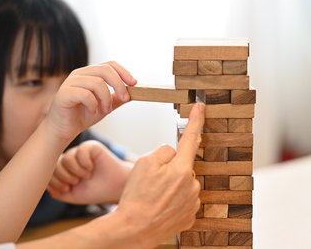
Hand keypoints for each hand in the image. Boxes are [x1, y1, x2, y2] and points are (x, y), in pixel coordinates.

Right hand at [44, 61, 136, 142]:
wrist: (63, 129)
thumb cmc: (82, 115)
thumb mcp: (105, 106)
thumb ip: (116, 98)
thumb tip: (133, 93)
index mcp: (89, 73)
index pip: (109, 64)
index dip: (123, 71)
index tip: (134, 83)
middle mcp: (79, 74)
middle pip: (104, 70)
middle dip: (118, 84)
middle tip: (125, 98)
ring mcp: (70, 82)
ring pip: (96, 82)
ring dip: (106, 98)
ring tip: (107, 111)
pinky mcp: (64, 93)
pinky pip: (85, 94)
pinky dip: (93, 104)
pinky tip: (93, 112)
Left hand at [47, 140, 131, 203]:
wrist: (116, 187)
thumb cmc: (95, 191)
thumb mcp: (73, 195)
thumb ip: (57, 191)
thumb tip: (44, 184)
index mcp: (64, 170)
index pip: (50, 171)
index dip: (55, 181)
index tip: (67, 189)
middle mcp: (70, 159)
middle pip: (56, 163)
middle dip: (64, 176)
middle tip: (76, 182)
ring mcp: (80, 152)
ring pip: (67, 158)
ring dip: (76, 171)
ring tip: (86, 176)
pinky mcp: (91, 146)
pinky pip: (80, 151)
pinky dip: (84, 162)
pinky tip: (91, 168)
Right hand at [113, 103, 204, 246]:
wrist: (134, 229)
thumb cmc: (136, 196)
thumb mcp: (144, 163)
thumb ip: (163, 152)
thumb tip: (172, 153)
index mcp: (182, 169)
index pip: (191, 137)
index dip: (196, 120)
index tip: (201, 107)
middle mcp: (192, 185)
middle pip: (182, 165)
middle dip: (169, 168)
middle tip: (150, 182)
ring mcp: (192, 203)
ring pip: (182, 183)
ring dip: (170, 185)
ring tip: (152, 197)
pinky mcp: (189, 217)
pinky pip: (182, 200)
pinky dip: (171, 200)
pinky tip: (158, 206)